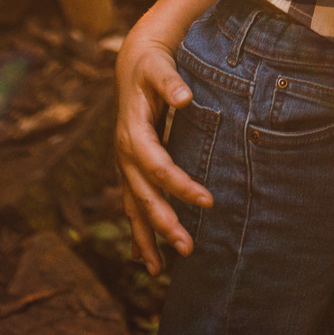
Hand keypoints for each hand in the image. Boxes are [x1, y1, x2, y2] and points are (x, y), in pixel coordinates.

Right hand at [114, 22, 212, 274]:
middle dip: (163, 223)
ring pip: (133, 208)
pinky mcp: (129, 169)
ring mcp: (124, 165)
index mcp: (133, 133)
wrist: (133, 64)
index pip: (158, 166)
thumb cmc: (151, 66)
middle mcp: (124, 154)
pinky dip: (137, 231)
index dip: (180, 185)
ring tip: (159, 270)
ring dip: (146, 238)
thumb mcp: (159, 67)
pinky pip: (131, 205)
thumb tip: (185, 97)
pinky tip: (143, 258)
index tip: (209, 200)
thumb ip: (171, 82)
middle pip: (143, 196)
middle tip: (188, 248)